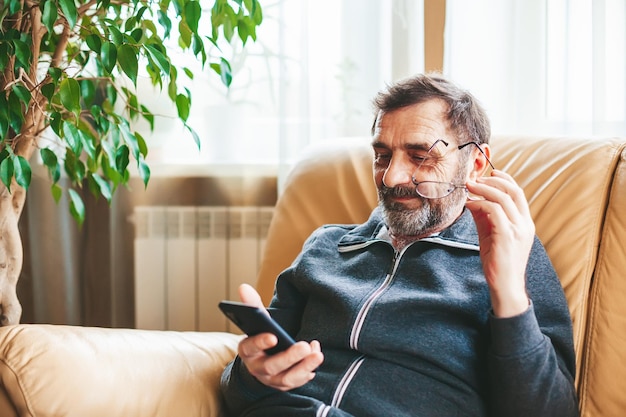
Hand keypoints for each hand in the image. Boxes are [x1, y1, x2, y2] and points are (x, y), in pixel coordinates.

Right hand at [236, 284, 323, 390]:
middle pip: (271, 366)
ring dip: (303, 367)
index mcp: (247, 350)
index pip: (250, 347)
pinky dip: (307, 372)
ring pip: (287, 378)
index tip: (273, 335)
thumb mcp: (257, 322)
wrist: (262, 361)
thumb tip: (244, 286)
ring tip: (317, 355)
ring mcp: (271, 379)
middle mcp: (257, 368)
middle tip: (304, 345)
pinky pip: (296, 383)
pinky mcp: (284, 385)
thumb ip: (253, 306)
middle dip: (289, 357)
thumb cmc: (262, 336)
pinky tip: (315, 359)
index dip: (260, 342)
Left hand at [465, 171, 532, 317]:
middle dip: (493, 180)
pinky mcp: (507, 236)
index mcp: (525, 222)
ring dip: (483, 189)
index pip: (518, 192)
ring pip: (503, 198)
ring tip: (468, 187)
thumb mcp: (490, 234)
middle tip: (474, 179)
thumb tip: (472, 200)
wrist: (505, 286)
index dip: (504, 179)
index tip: (489, 173)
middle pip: (513, 191)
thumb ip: (484, 217)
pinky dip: (480, 204)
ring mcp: (518, 229)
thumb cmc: (497, 262)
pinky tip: (469, 204)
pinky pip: (494, 212)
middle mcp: (525, 223)